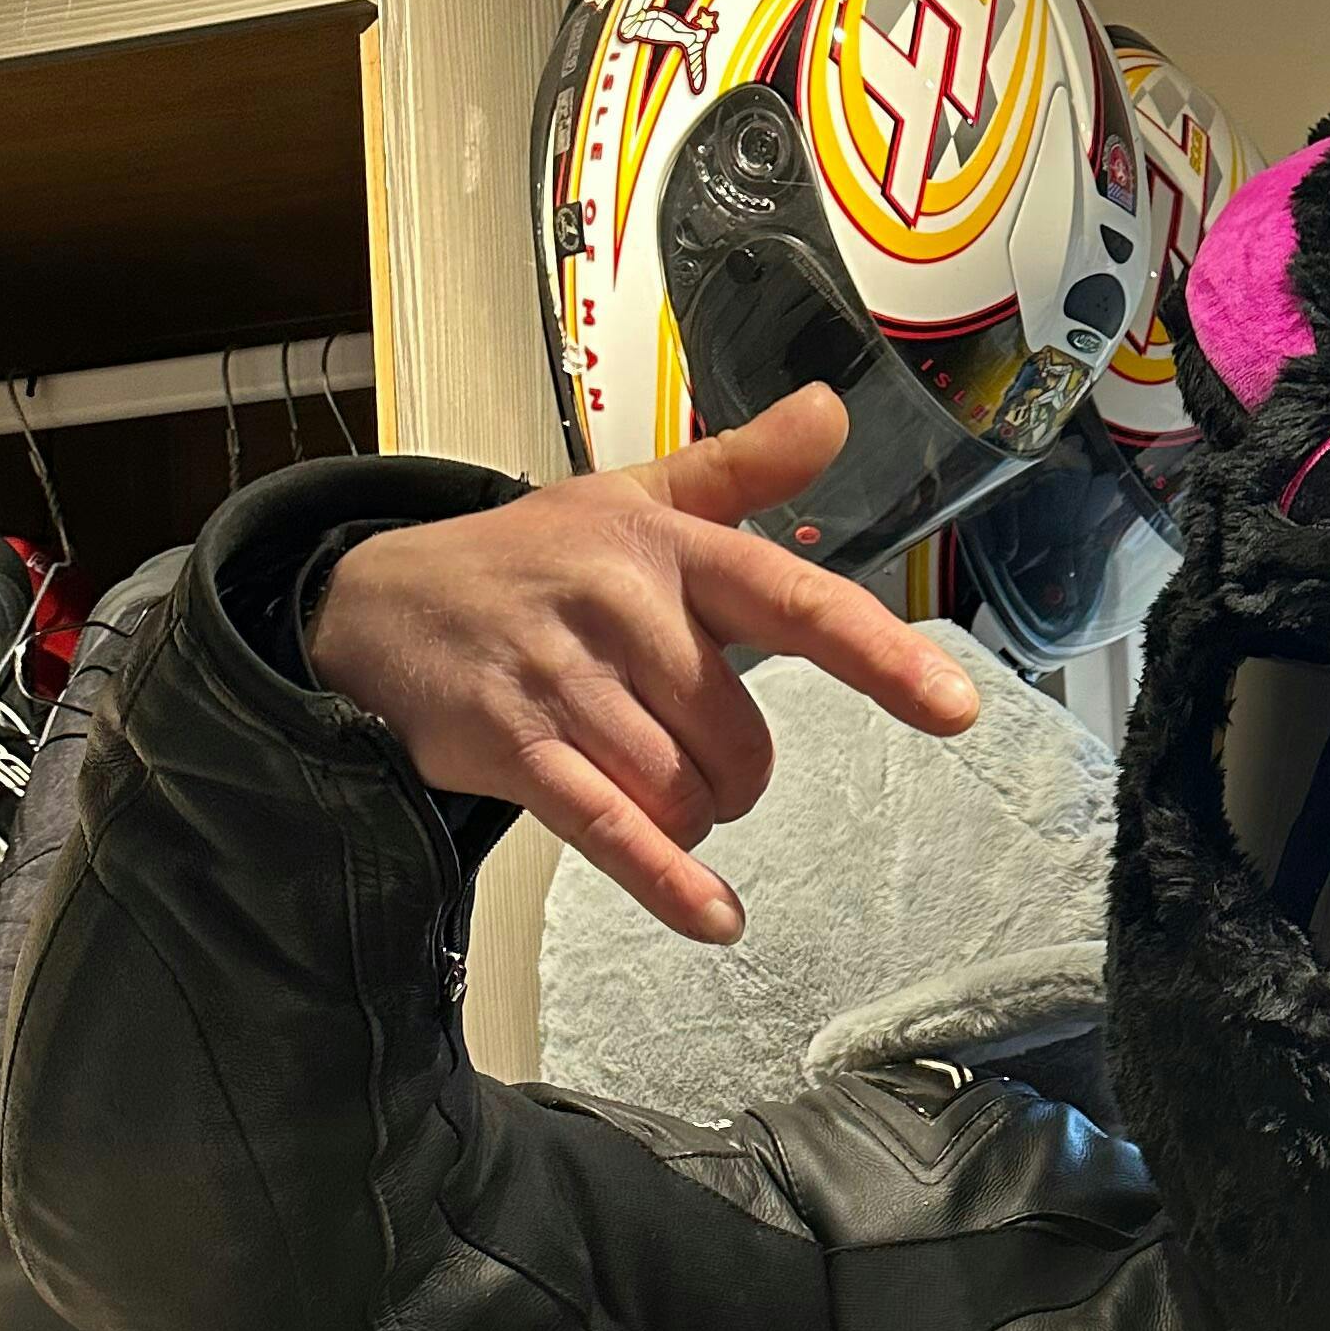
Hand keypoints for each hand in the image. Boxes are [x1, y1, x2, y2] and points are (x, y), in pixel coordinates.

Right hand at [308, 386, 975, 940]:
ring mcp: (564, 680)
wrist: (375, 605)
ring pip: (684, 794)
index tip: (954, 707)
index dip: (880, 656)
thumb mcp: (634, 499)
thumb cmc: (532, 561)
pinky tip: (715, 919)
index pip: (794, 600)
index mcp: (667, 545)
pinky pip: (613, 830)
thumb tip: (832, 411)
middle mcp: (621, 607)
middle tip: (682, 748)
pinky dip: (668, 882)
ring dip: (684, 818)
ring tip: (638, 779)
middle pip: (741, 741)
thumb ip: (743, 469)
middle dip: (731, 774)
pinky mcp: (513, 746)